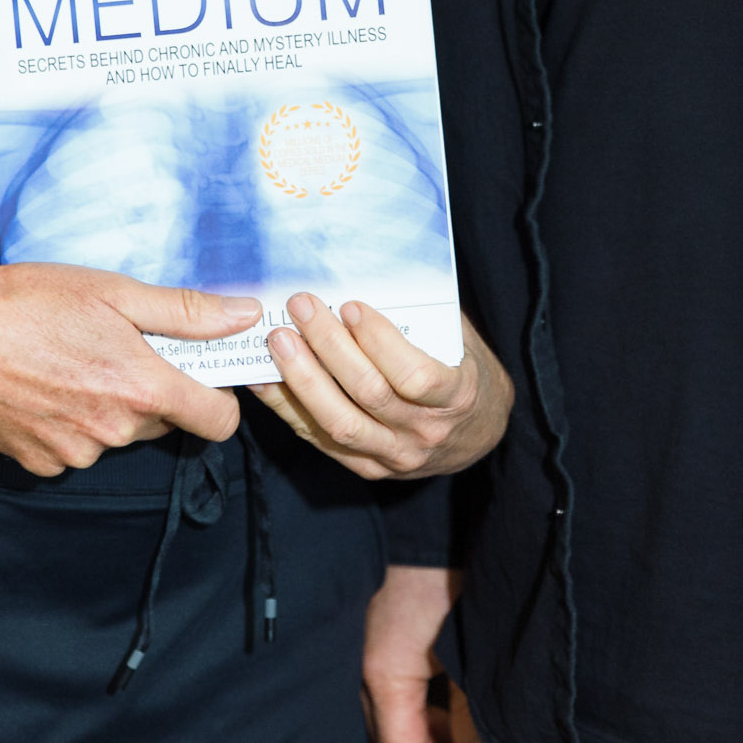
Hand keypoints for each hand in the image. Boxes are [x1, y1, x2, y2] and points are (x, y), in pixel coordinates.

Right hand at [0, 260, 257, 477]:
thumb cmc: (30, 301)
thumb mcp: (116, 293)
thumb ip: (188, 312)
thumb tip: (245, 315)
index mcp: (142, 388)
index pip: (218, 422)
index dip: (217, 397)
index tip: (201, 372)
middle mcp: (113, 431)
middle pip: (162, 421)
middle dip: (151, 389)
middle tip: (117, 347)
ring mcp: (74, 453)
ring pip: (116, 433)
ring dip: (107, 406)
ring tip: (70, 361)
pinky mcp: (39, 464)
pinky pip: (75, 448)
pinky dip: (69, 423)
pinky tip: (43, 387)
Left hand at [248, 300, 511, 481]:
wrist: (477, 433)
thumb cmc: (463, 371)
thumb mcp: (460, 340)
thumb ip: (423, 315)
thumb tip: (369, 275)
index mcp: (457, 396)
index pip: (416, 376)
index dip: (380, 342)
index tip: (352, 306)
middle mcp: (424, 432)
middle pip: (369, 394)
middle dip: (329, 347)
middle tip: (301, 307)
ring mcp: (394, 456)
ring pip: (340, 423)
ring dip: (303, 379)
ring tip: (278, 340)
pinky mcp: (368, 467)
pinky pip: (321, 440)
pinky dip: (289, 409)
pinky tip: (264, 379)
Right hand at [361, 564, 489, 742]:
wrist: (432, 517)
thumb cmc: (449, 577)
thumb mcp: (468, 652)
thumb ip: (470, 714)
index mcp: (384, 677)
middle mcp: (372, 672)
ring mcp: (380, 656)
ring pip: (405, 723)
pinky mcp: (393, 642)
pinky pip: (409, 698)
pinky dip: (433, 722)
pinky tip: (459, 736)